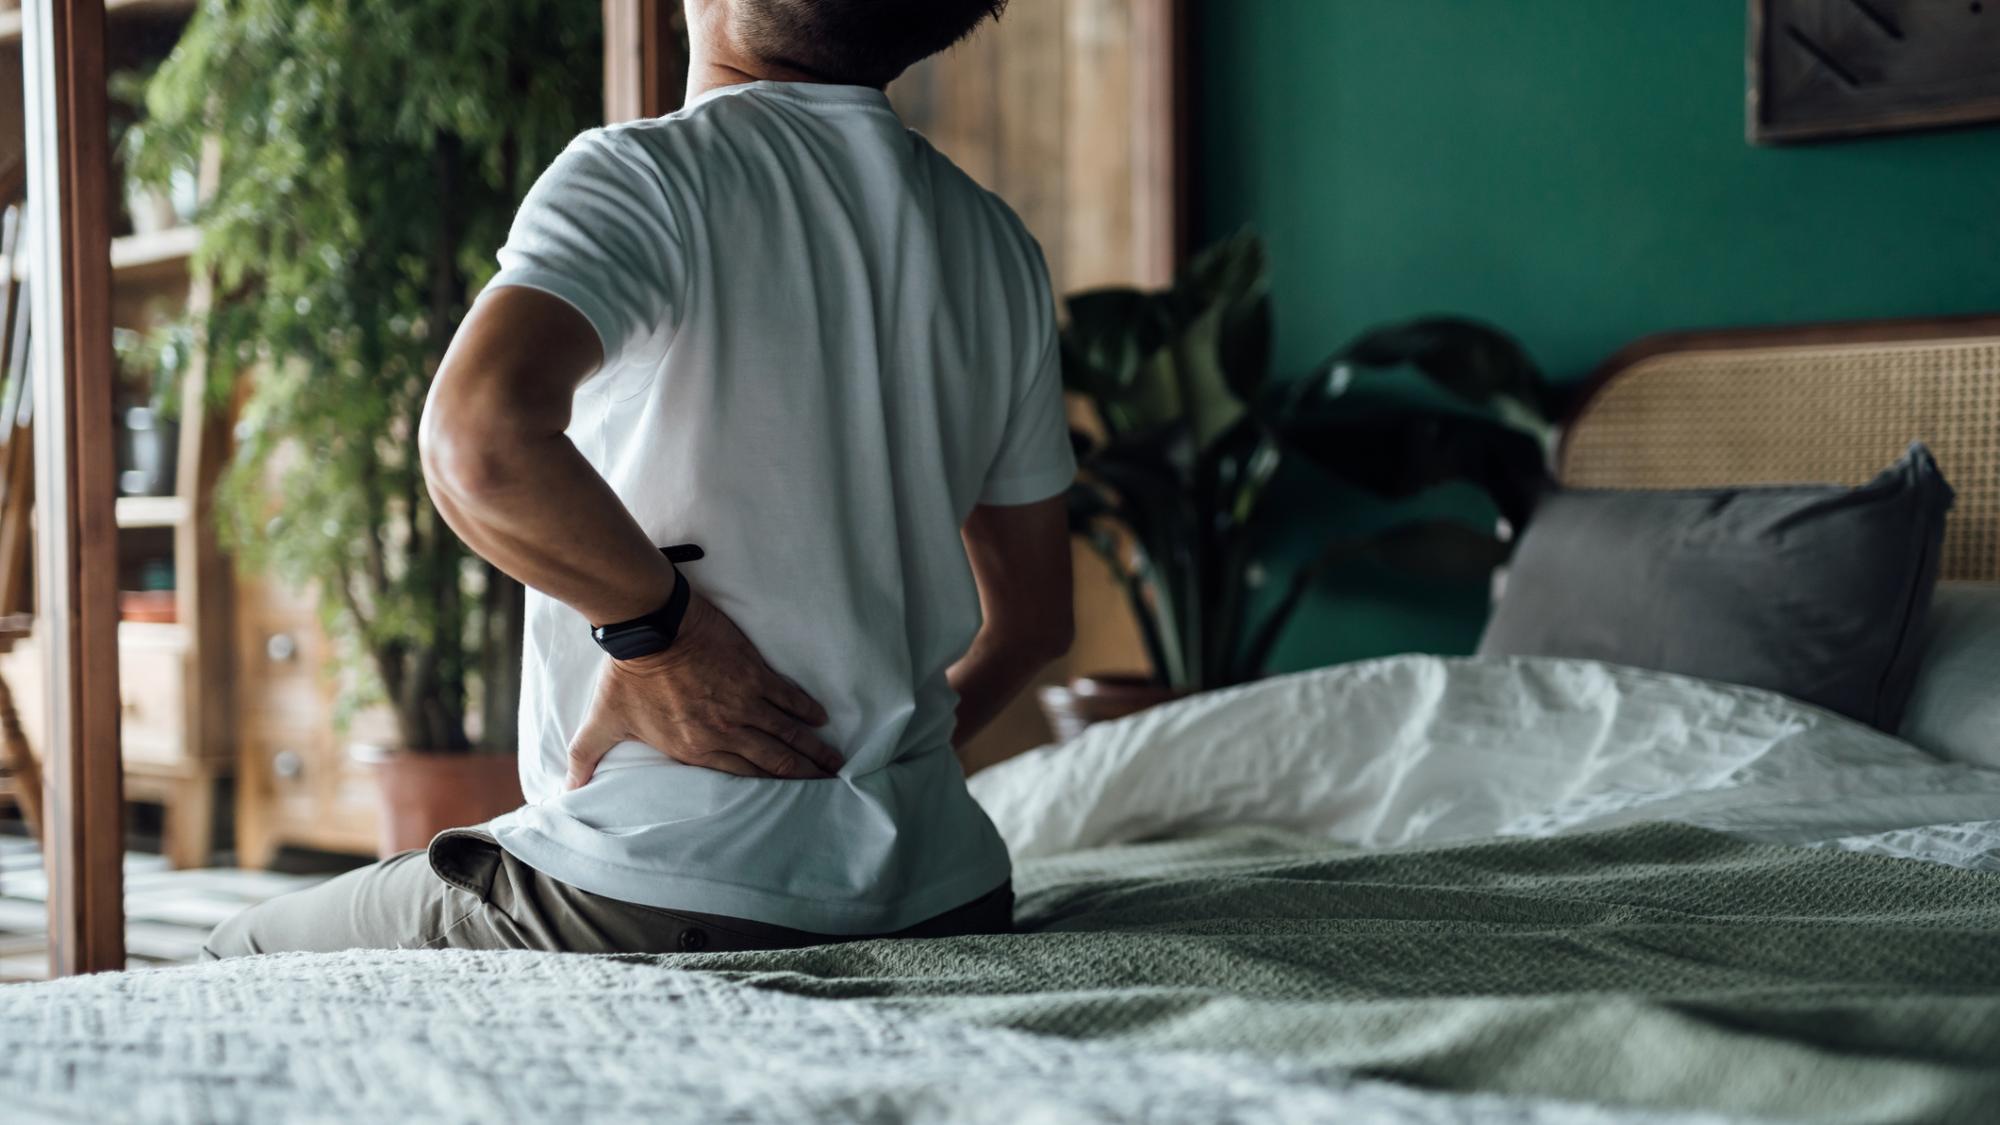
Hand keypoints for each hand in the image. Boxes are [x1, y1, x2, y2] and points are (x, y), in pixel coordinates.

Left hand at [566, 593, 839, 787]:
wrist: (650, 627)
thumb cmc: (627, 675)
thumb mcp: (603, 721)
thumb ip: (586, 756)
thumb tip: (565, 789)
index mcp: (695, 748)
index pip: (741, 774)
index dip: (769, 786)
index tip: (790, 794)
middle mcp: (725, 730)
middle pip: (773, 759)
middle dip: (802, 773)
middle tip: (825, 781)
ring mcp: (743, 702)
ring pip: (786, 732)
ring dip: (812, 748)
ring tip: (834, 759)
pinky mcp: (753, 674)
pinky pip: (787, 696)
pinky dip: (805, 708)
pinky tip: (820, 717)